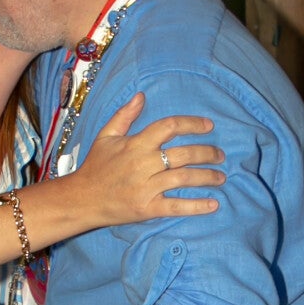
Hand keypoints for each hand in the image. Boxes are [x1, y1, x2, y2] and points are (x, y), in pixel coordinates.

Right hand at [67, 92, 222, 226]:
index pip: (169, 126)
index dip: (192, 124)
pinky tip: (214, 204)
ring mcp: (146, 187)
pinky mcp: (147, 208)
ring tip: (221, 177)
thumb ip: (124, 115)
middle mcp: (143, 164)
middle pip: (183, 154)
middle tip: (220, 155)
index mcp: (136, 144)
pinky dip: (196, 206)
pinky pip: (176, 206)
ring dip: (207, 177)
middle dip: (207, 153)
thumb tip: (141, 96)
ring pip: (184, 178)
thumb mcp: (106, 136)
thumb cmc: (96, 167)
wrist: (82, 199)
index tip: (209, 126)